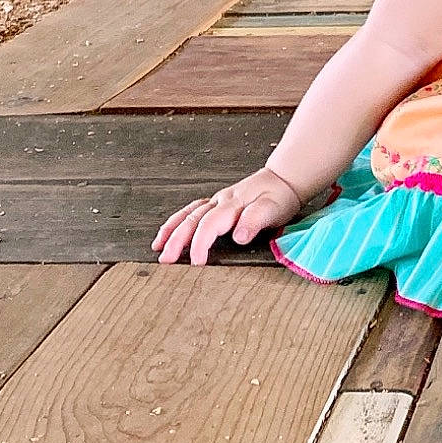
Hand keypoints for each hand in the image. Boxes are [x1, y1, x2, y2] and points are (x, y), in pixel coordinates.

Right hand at [152, 166, 304, 265]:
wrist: (283, 180)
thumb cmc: (279, 197)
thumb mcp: (274, 208)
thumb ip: (256, 220)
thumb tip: (239, 236)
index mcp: (232, 204)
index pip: (210, 224)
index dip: (200, 243)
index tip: (196, 262)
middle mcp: (220, 201)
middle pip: (192, 220)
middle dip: (176, 240)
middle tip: (166, 260)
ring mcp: (216, 201)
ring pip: (188, 214)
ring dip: (171, 231)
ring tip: (159, 248)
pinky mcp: (216, 203)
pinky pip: (191, 211)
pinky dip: (177, 221)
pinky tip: (169, 232)